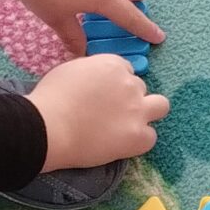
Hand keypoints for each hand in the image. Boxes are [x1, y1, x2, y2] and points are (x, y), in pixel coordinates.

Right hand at [28, 56, 168, 170]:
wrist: (49, 127)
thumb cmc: (50, 98)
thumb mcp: (70, 70)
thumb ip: (91, 72)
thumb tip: (95, 81)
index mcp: (113, 64)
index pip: (126, 70)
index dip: (115, 84)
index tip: (103, 96)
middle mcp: (130, 83)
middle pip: (140, 88)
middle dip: (129, 98)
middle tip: (110, 113)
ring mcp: (137, 110)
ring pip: (160, 106)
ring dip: (147, 113)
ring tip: (127, 126)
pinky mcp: (138, 135)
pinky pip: (151, 137)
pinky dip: (139, 140)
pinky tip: (123, 145)